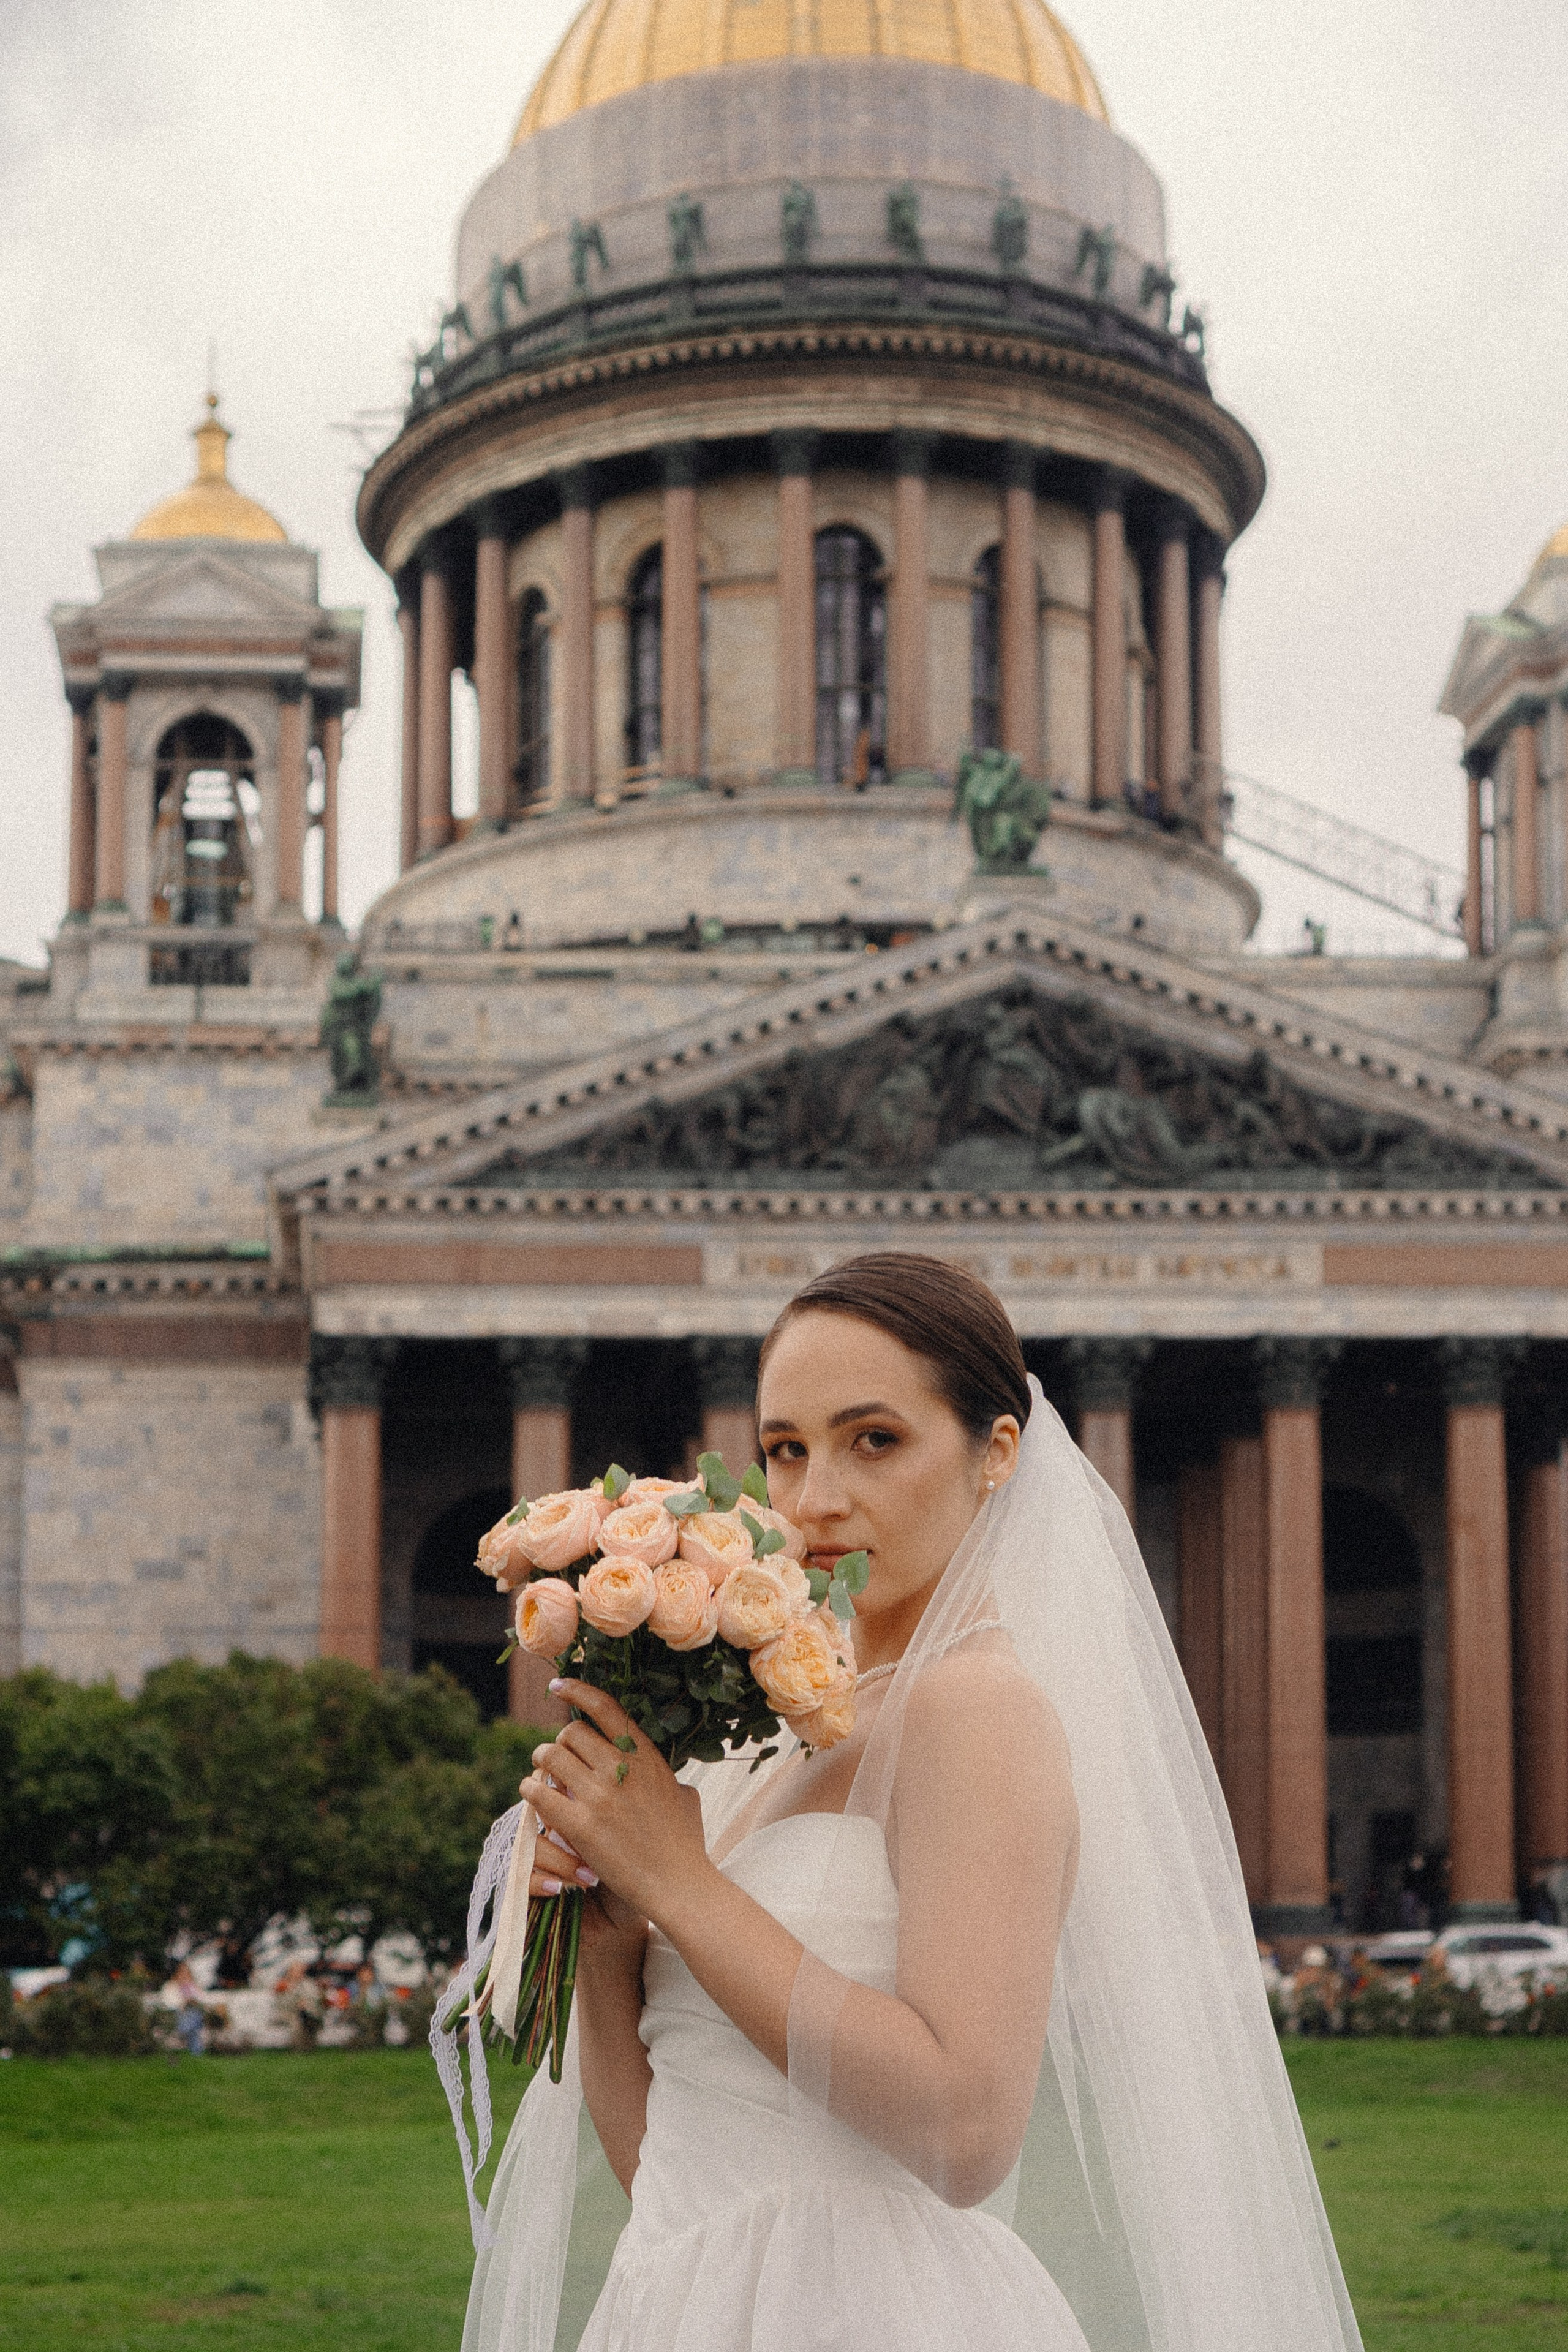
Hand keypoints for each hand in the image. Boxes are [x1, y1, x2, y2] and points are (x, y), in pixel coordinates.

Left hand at [522, 1680, 711, 1933]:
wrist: (679, 1885)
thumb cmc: (685, 1845)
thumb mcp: (684, 1796)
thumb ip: (665, 1776)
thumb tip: (658, 1772)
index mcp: (646, 1756)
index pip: (606, 1707)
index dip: (578, 1690)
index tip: (559, 1684)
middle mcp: (621, 1767)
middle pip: (571, 1732)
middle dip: (560, 1742)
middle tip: (557, 1758)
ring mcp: (600, 1795)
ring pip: (550, 1756)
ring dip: (541, 1763)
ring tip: (543, 1776)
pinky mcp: (579, 1825)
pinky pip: (538, 1791)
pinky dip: (531, 1790)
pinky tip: (534, 1796)